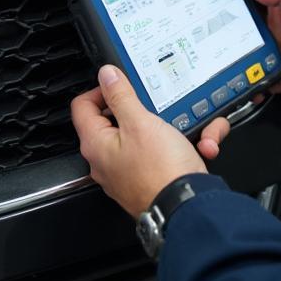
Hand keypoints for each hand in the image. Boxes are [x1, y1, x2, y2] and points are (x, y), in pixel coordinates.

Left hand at [70, 66, 231, 218]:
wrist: (187, 206)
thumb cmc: (160, 171)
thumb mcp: (141, 123)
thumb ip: (121, 96)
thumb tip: (106, 75)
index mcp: (96, 144)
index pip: (83, 106)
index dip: (101, 89)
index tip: (122, 84)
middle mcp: (107, 160)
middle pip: (118, 120)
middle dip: (146, 109)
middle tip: (160, 105)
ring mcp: (128, 170)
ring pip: (148, 135)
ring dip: (171, 126)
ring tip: (186, 128)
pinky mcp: (150, 176)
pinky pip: (164, 151)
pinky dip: (183, 145)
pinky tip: (198, 146)